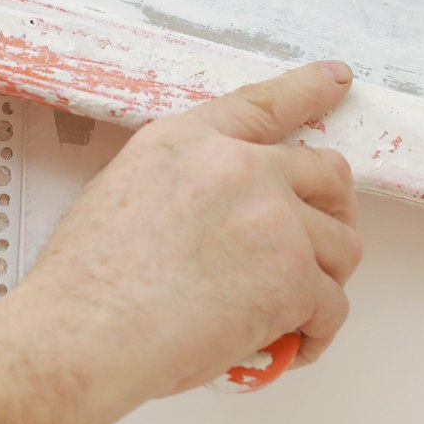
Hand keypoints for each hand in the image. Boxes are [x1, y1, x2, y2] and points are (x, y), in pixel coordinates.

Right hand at [14, 63, 365, 400]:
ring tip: (303, 309)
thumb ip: (182, 183)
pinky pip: (332, 305)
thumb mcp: (120, 191)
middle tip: (325, 245)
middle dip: (335, 209)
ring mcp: (273, 219)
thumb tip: (214, 218)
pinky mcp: (292, 277)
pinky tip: (297, 345)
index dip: (307, 89)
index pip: (263, 104)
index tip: (336, 78)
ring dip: (328, 279)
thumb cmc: (86, 286)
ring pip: (341, 245)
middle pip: (326, 173)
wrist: (82, 335)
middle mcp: (239, 167)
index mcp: (189, 141)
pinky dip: (319, 332)